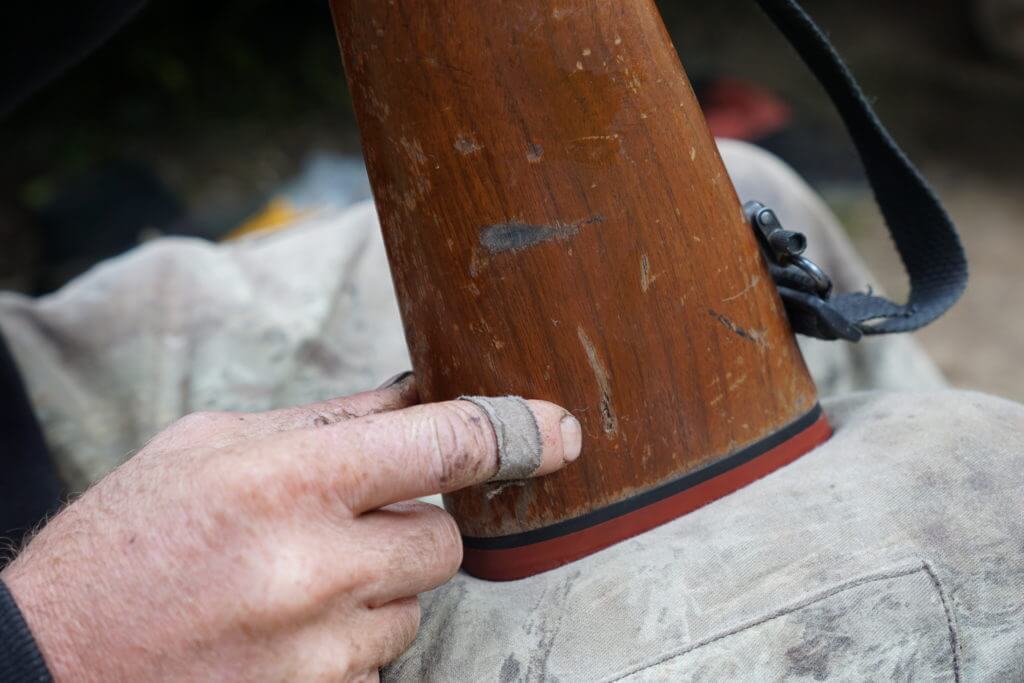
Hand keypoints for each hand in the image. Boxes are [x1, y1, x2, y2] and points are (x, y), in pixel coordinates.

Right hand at [1, 375, 581, 680]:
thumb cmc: (125, 542)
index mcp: (288, 479)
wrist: (45, 663)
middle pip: (444, 541)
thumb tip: (416, 396)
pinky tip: (282, 627)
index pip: (444, 446)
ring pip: (413, 606)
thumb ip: (327, 422)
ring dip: (378, 587)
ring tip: (295, 580)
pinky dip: (350, 639)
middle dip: (415, 526)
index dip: (514, 431)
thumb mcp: (210, 446)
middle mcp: (315, 567)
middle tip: (349, 522)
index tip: (559, 432)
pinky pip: (376, 661)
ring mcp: (317, 649)